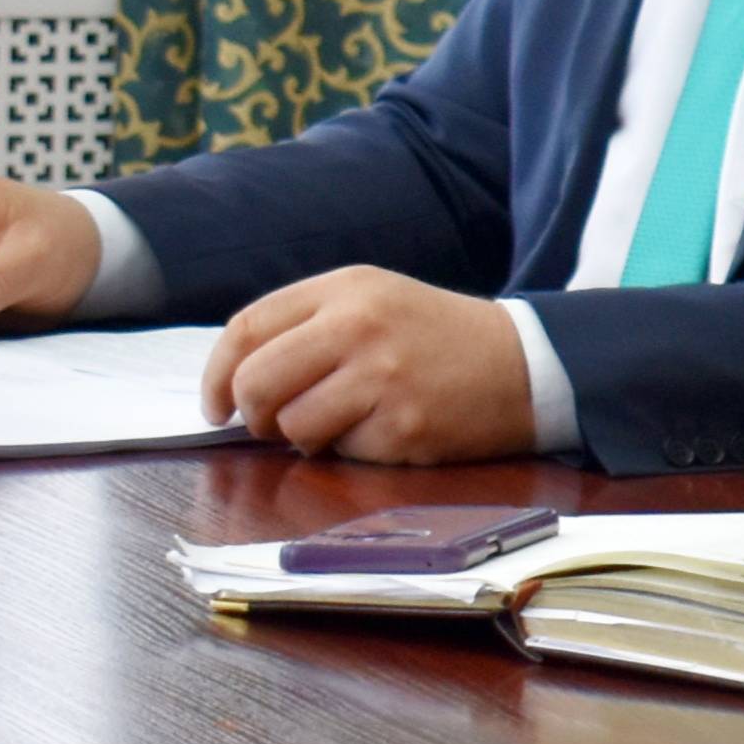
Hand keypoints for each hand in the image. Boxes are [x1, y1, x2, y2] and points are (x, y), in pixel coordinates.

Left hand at [202, 268, 542, 462]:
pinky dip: (353, 450)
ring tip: (340, 423)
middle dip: (252, 413)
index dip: (216, 375)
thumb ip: (304, 327)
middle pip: (256, 383)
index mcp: (346, 289)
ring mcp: (384, 379)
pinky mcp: (405, 428)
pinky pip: (343, 453)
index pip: (247, 330)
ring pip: (293, 426)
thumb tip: (233, 386)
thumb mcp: (373, 302)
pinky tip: (386, 430)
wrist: (527, 364)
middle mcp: (360, 328)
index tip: (215, 405)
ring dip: (303, 437)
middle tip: (268, 423)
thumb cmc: (435, 336)